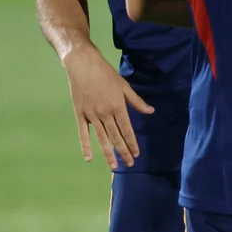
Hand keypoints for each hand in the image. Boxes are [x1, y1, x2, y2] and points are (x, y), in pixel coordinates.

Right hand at [62, 46, 153, 169]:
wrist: (82, 64)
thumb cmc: (105, 73)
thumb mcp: (124, 86)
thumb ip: (137, 101)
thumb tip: (151, 111)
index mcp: (118, 107)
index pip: (127, 130)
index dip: (132, 143)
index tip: (136, 154)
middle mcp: (105, 113)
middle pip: (116, 137)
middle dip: (123, 151)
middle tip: (129, 165)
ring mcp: (92, 115)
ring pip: (101, 138)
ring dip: (108, 153)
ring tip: (114, 166)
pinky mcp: (80, 114)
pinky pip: (83, 133)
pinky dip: (85, 145)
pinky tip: (89, 158)